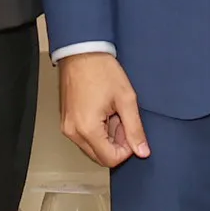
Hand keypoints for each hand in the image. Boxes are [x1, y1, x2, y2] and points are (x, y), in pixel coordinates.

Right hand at [59, 51, 150, 167]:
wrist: (81, 51)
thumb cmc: (101, 69)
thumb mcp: (126, 99)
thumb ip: (135, 129)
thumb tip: (142, 151)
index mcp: (87, 129)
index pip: (110, 159)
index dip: (126, 149)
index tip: (130, 131)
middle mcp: (73, 132)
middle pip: (100, 156)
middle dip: (116, 143)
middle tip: (122, 120)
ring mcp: (67, 127)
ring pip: (92, 147)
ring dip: (107, 137)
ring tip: (112, 113)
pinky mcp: (66, 121)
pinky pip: (84, 137)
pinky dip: (97, 130)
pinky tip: (103, 112)